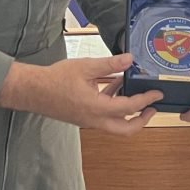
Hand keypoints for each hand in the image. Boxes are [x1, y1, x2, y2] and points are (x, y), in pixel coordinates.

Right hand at [0, 54, 163, 134]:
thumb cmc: (55, 79)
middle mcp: (95, 119)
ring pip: (115, 124)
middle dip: (142, 120)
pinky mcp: (83, 117)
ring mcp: (89, 121)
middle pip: (126, 130)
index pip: (130, 108)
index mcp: (98, 108)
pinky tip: (113, 85)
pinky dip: (113, 105)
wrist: (32, 90)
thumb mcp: (86, 66)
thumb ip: (110, 64)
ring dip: (127, 112)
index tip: (157, 94)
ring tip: (133, 91)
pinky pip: (104, 116)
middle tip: (152, 108)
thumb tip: (129, 59)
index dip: (146, 100)